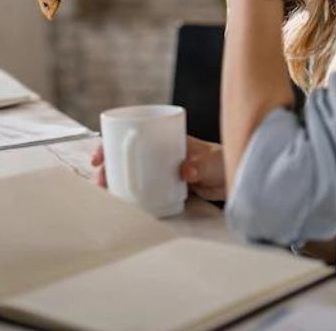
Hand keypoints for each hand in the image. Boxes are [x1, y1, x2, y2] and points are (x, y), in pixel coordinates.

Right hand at [90, 136, 227, 200]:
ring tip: (108, 192)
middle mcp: (160, 152)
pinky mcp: (167, 185)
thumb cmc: (222, 161)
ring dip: (118, 180)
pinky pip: (145, 188)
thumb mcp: (211, 161)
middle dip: (109, 166)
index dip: (112, 143)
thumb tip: (185, 171)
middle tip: (100, 179)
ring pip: (133, 172)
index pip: (132, 135)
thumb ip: (199, 166)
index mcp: (165, 138)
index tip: (100, 156)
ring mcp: (162, 169)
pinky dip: (133, 193)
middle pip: (127, 155)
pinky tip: (125, 201)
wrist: (235, 177)